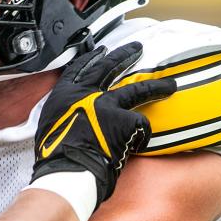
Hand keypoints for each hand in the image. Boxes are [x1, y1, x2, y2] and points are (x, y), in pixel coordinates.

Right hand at [33, 42, 176, 206]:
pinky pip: (141, 125)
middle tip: (137, 48)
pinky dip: (141, 137)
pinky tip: (135, 146)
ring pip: (137, 90)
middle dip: (124, 55)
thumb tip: (75, 118)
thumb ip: (66, 114)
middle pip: (109, 67)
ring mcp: (106, 105)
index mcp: (65, 95)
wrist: (67, 171)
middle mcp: (85, 94)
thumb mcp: (50, 126)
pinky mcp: (124, 121)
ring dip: (155, 86)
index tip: (101, 51)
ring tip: (170, 85)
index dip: (92, 58)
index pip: (80, 68)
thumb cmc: (55, 156)